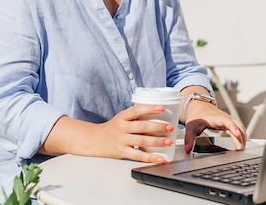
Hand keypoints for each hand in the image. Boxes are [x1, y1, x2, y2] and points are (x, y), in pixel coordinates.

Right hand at [44, 104, 176, 162]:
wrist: (94, 140)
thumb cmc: (112, 128)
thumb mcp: (122, 118)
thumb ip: (136, 117)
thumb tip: (158, 115)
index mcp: (122, 117)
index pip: (136, 110)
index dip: (149, 108)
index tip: (162, 108)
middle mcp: (121, 128)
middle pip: (141, 127)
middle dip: (158, 127)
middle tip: (170, 127)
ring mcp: (121, 140)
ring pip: (141, 141)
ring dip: (157, 141)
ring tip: (169, 141)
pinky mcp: (122, 152)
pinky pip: (137, 156)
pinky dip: (150, 157)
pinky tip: (160, 158)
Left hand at [184, 102, 245, 153]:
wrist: (199, 106)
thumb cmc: (197, 115)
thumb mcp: (191, 126)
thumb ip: (189, 138)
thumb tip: (187, 149)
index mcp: (216, 117)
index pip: (227, 121)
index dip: (233, 127)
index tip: (237, 134)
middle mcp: (225, 118)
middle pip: (237, 125)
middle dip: (241, 137)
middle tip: (240, 150)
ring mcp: (228, 120)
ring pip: (240, 127)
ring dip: (243, 138)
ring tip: (242, 150)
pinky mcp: (229, 124)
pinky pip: (239, 130)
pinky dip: (241, 137)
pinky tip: (241, 145)